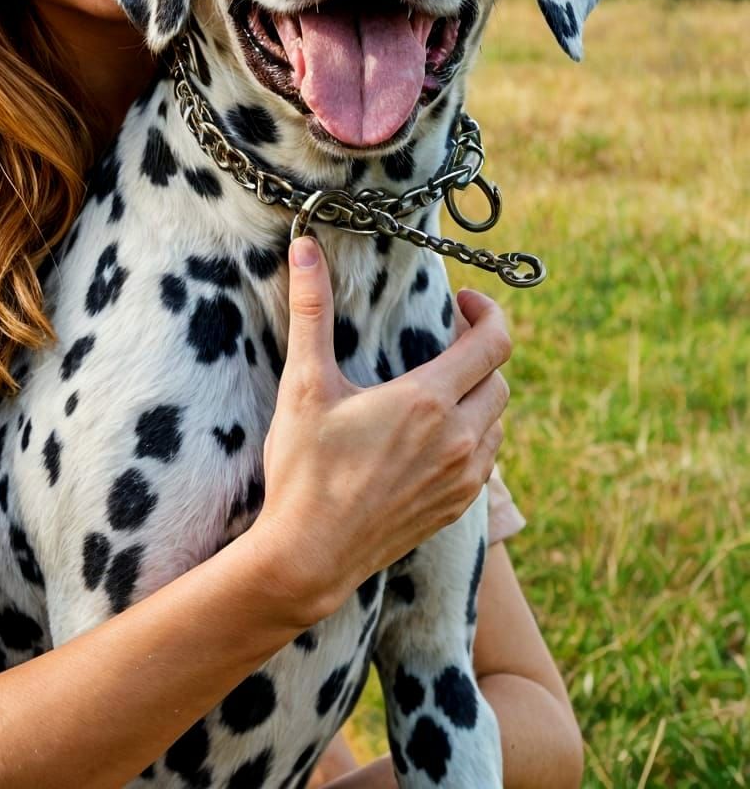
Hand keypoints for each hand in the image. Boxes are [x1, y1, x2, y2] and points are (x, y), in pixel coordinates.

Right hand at [254, 234, 511, 627]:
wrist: (309, 556)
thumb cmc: (304, 469)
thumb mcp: (305, 384)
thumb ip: (311, 310)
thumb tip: (304, 247)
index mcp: (430, 401)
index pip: (494, 342)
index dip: (487, 311)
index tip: (461, 300)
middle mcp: (460, 439)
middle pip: (499, 378)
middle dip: (478, 350)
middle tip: (443, 338)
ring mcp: (463, 479)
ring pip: (497, 420)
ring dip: (478, 394)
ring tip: (438, 384)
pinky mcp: (457, 508)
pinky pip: (487, 458)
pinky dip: (474, 434)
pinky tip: (435, 433)